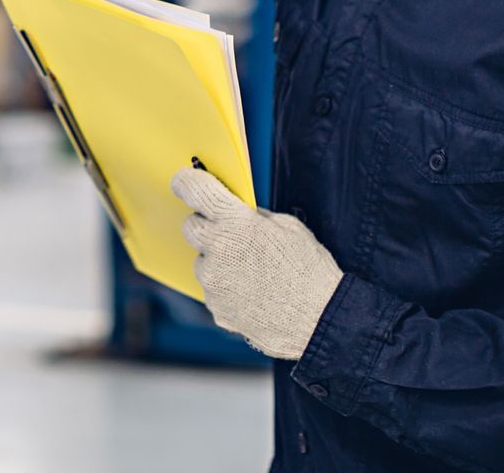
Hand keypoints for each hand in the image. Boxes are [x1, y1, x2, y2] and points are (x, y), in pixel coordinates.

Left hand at [173, 165, 343, 360]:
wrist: (320, 321)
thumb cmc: (310, 271)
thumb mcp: (289, 227)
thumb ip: (255, 217)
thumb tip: (239, 213)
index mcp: (236, 223)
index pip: (197, 191)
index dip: (187, 182)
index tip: (183, 181)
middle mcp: (218, 250)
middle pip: (191, 226)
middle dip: (206, 225)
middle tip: (230, 233)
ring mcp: (214, 281)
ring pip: (202, 261)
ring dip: (218, 261)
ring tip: (251, 273)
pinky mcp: (216, 307)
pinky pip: (212, 289)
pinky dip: (226, 288)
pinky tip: (253, 293)